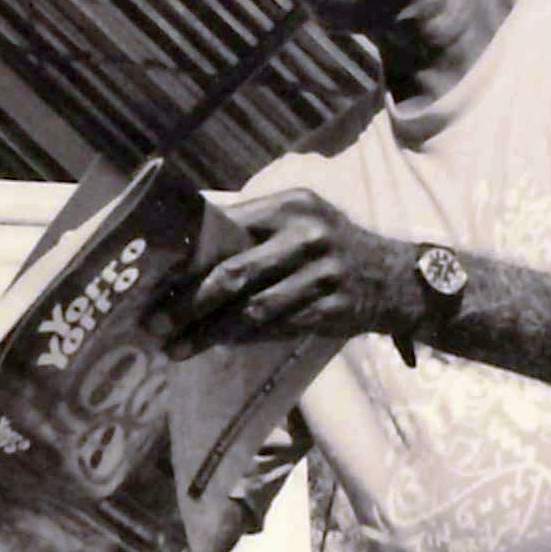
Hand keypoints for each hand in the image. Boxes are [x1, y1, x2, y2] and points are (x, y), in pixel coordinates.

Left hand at [167, 189, 416, 352]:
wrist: (398, 278)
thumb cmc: (332, 248)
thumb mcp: (301, 221)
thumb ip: (252, 228)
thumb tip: (186, 253)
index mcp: (291, 204)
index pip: (225, 229)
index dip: (186, 258)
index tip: (152, 280)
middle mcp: (307, 234)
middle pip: (232, 272)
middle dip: (187, 303)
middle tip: (154, 324)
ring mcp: (322, 273)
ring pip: (251, 309)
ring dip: (207, 332)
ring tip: (175, 347)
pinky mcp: (331, 308)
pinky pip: (275, 327)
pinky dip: (241, 338)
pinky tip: (216, 345)